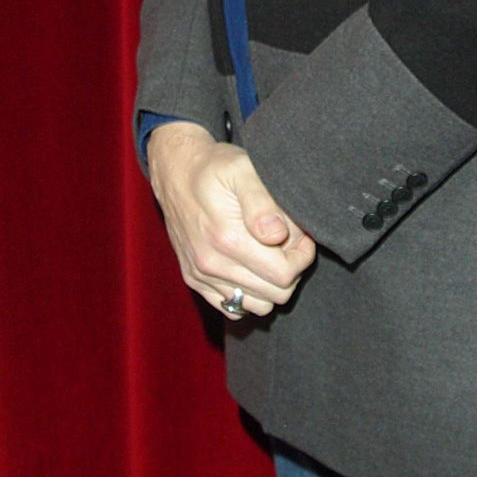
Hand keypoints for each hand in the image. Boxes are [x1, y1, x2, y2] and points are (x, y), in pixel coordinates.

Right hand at [147, 123, 316, 317]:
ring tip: (269, 254)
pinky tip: (249, 266)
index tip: (301, 236)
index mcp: (228, 239)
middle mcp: (211, 264)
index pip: (285, 275)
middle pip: (275, 294)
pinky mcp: (193, 279)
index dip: (301, 256)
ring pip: (257, 306)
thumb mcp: (242, 169)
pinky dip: (247, 293)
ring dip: (270, 284)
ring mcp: (201, 275)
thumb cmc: (215, 167)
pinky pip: (232, 308)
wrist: (175, 171)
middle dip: (290, 270)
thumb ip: (263, 203)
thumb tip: (277, 235)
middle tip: (287, 243)